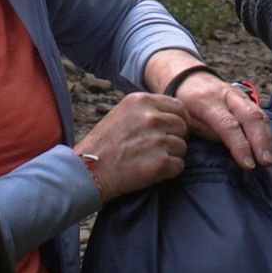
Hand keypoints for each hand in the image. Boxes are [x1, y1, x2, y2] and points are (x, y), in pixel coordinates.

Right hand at [74, 89, 192, 199]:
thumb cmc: (103, 144)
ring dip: (171, 155)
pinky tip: (151, 171)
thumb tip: (173, 113)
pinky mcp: (161, 162)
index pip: (178, 107)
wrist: (88, 171)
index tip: (169, 131)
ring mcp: (158, 140)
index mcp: (141, 101)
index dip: (177, 120)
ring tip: (149, 159)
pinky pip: (179, 165)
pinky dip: (169, 171)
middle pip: (183, 126)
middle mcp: (151, 117)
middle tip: (157, 149)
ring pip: (182, 147)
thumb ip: (146, 110)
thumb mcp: (122, 113)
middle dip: (174, 138)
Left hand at [173, 67, 271, 168]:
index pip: (228, 125)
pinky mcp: (246, 98)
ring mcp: (238, 94)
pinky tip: (268, 147)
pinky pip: (260, 113)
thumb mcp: (184, 119)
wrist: (188, 78)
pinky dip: (266, 131)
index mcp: (206, 101)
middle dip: (260, 142)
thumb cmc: (183, 103)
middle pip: (250, 116)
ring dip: (267, 138)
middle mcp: (226, 95)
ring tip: (269, 159)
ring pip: (259, 114)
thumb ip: (204, 132)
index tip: (248, 164)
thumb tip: (226, 147)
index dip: (240, 145)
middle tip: (266, 163)